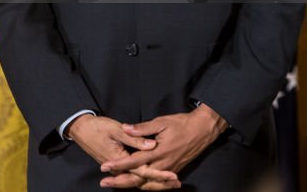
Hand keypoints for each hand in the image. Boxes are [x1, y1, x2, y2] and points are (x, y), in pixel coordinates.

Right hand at [66, 115, 179, 188]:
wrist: (79, 128)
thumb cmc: (96, 127)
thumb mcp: (115, 129)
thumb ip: (134, 138)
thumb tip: (151, 145)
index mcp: (121, 159)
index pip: (144, 171)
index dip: (159, 174)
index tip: (173, 175)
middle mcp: (119, 168)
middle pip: (143, 180)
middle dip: (160, 183)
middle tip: (177, 183)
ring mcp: (117, 168)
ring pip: (138, 180)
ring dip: (154, 182)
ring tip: (171, 182)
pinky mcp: (116, 165)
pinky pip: (133, 175)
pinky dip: (145, 178)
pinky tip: (154, 176)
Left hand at [99, 104, 227, 187]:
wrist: (202, 131)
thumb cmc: (181, 124)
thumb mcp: (161, 122)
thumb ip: (142, 128)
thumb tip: (126, 128)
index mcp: (158, 152)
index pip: (134, 161)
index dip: (118, 165)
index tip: (104, 167)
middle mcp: (163, 164)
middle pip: (138, 178)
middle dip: (121, 181)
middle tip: (104, 183)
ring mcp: (169, 169)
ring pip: (147, 183)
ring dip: (131, 184)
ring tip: (115, 184)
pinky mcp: (173, 170)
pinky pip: (156, 182)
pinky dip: (145, 184)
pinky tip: (135, 183)